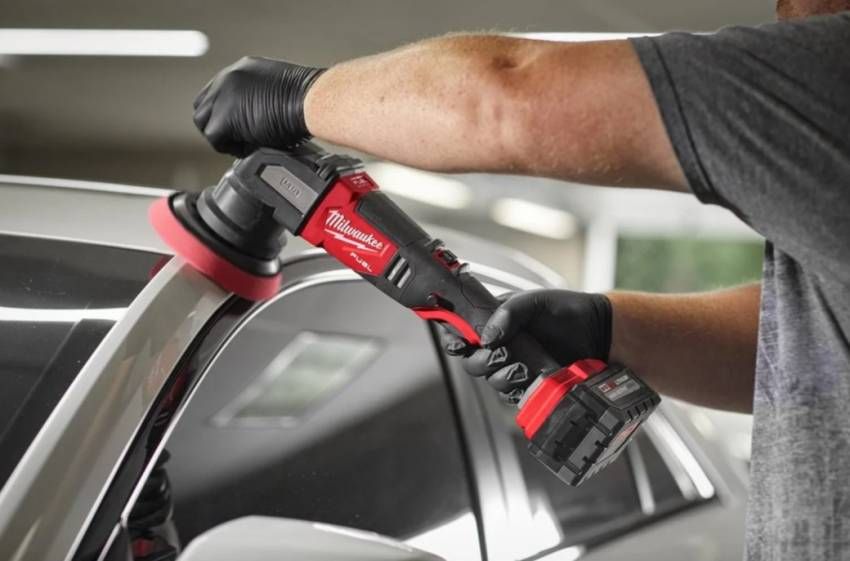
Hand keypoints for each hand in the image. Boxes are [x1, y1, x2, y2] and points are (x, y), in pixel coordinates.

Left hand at [192, 56, 324, 155]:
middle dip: (218, 124)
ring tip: (246, 142)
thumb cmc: (308, 98)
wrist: (312, 101)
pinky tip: (251, 146)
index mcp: (241, 70)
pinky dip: (232, 148)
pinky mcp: (224, 119)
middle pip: (203, 106)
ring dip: (223, 136)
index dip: (225, 111)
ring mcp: (222, 97)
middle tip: (239, 137)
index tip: (239, 125)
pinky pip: (215, 141)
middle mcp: (227, 79)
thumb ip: (260, 98)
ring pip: (204, 123)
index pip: (216, 92)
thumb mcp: (279, 89)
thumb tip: (256, 118)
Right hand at [441, 289, 612, 394]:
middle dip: (482, 361)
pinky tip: (530, 378)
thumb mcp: (534, 301)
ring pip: (491, 380)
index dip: (454, 340)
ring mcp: (513, 365)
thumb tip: (487, 336)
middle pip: (472, 362)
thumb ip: (509, 312)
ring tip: (523, 368)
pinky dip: (518, 389)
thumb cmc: (565, 310)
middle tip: (502, 354)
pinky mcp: (528, 384)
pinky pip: (512, 394)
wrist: (596, 331)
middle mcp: (500, 345)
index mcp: (493, 321)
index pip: (461, 332)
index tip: (460, 343)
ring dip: (502, 376)